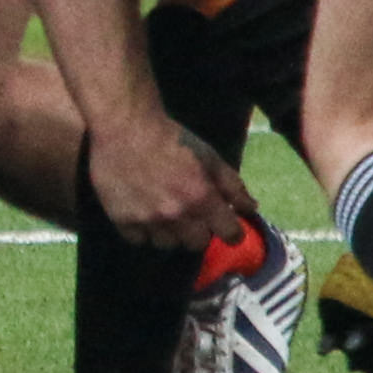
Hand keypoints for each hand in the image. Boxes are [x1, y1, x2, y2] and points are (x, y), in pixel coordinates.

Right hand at [88, 112, 255, 251]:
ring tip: (163, 214)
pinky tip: (142, 213)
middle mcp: (177, 214)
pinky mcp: (122, 220)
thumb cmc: (171, 140)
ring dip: (170, 233)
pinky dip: (143, 231)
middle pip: (198, 244)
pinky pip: (139, 240)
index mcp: (202, 198)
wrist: (124, 127)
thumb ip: (233, 186)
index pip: (230, 234)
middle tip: (189, 214)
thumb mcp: (210, 157)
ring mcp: (148, 219)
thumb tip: (251, 209)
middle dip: (198, 231)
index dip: (231, 230)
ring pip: (168, 244)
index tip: (224, 224)